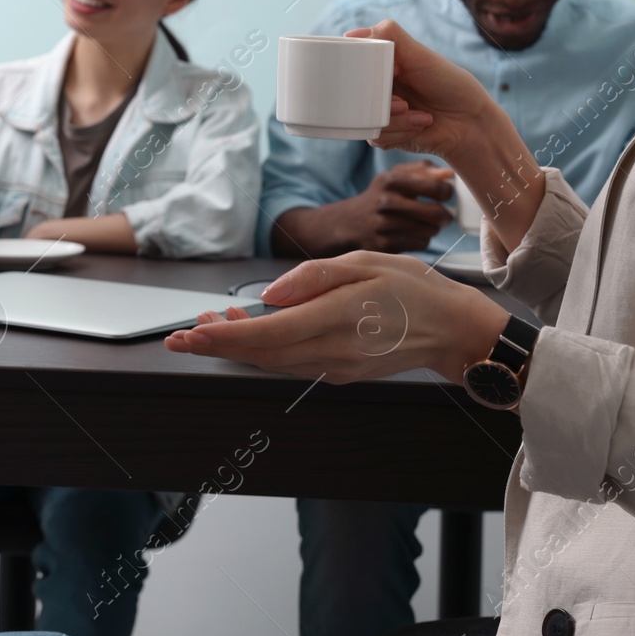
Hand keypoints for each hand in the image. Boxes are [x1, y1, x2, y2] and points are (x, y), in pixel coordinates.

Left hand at [164, 251, 508, 384]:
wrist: (455, 331)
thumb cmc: (416, 289)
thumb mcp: (368, 262)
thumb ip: (314, 277)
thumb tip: (269, 294)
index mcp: (339, 319)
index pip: (268, 334)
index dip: (223, 336)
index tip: (189, 334)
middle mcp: (334, 353)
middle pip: (260, 354)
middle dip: (216, 346)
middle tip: (179, 336)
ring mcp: (336, 368)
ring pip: (272, 362)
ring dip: (236, 347)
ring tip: (207, 326)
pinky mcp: (340, 373)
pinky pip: (291, 363)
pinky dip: (263, 349)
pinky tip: (250, 330)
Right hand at [273, 163, 454, 257]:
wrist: (349, 222)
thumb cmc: (380, 195)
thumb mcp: (395, 175)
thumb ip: (423, 170)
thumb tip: (450, 174)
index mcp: (391, 179)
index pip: (435, 186)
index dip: (447, 192)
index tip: (445, 195)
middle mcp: (386, 201)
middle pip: (435, 213)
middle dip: (445, 215)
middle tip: (443, 215)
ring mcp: (384, 225)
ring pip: (430, 230)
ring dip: (433, 228)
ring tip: (425, 223)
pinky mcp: (385, 245)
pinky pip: (420, 244)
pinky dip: (422, 240)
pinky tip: (413, 234)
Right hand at [347, 20, 498, 160]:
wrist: (470, 122)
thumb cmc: (449, 84)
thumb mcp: (420, 54)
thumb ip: (390, 36)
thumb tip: (351, 36)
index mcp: (381, 65)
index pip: (352, 63)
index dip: (360, 71)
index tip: (386, 75)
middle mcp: (377, 87)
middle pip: (353, 94)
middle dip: (379, 101)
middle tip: (402, 103)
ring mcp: (379, 111)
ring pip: (363, 118)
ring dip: (395, 119)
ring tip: (420, 115)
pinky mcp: (384, 134)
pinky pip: (375, 136)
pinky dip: (400, 132)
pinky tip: (421, 124)